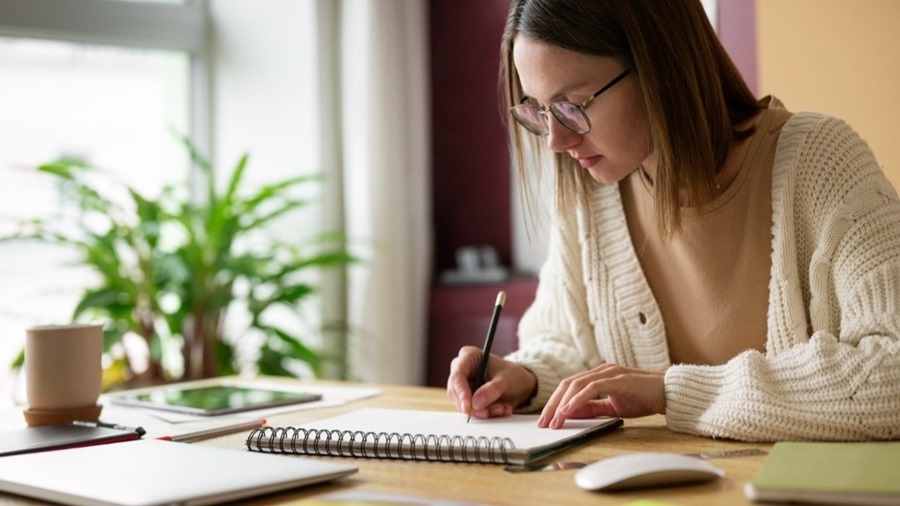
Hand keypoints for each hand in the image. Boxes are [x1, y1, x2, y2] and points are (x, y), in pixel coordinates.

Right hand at [446, 346, 536, 418]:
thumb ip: (492, 390)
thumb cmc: (512, 375)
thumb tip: (476, 403)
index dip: (461, 392)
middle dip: (473, 406)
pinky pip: (471, 410)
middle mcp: (462, 370)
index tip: (468, 407)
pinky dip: (486, 413)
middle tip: (487, 412)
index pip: (458, 375)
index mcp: (469, 356)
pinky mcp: (467, 398)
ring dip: (482, 411)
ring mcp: (463, 385)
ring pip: (462, 404)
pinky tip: (500, 408)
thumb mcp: (506, 380)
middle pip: (456, 392)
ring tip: (501, 408)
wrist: (520, 385)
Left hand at [537, 364, 665, 428]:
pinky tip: (568, 410)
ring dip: (562, 403)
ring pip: (576, 384)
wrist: (670, 393)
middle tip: (543, 422)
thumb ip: (592, 409)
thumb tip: (570, 414)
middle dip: (552, 404)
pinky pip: (591, 387)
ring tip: (554, 420)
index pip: (569, 387)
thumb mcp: (613, 407)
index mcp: (598, 376)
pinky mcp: (617, 378)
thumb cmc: (644, 398)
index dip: (555, 402)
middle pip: (567, 384)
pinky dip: (577, 399)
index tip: (546, 420)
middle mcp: (601, 371)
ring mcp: (609, 372)